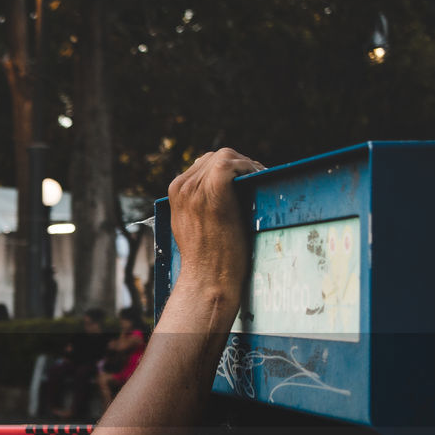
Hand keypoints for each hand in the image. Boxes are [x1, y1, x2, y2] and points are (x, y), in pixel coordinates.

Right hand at [167, 148, 263, 299]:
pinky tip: (257, 179)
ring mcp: (195, 189)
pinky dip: (248, 167)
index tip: (245, 178)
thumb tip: (222, 194)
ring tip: (259, 177)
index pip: (203, 164)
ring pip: (225, 156)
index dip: (228, 167)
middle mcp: (182, 187)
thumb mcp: (193, 227)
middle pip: (214, 157)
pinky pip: (230, 164)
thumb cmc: (206, 260)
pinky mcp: (212, 193)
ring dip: (246, 164)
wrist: (206, 278)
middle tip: (257, 177)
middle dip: (239, 163)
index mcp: (175, 193)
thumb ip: (198, 206)